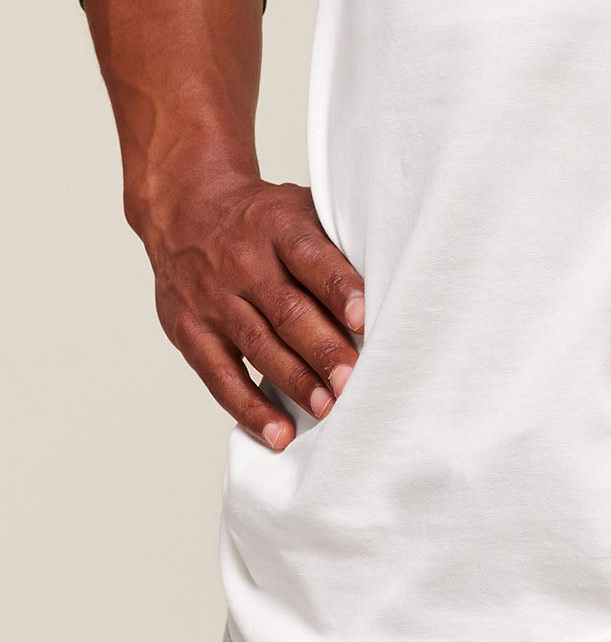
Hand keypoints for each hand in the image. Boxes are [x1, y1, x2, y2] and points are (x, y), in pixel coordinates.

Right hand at [138, 176, 363, 450]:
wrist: (186, 210)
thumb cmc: (263, 219)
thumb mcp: (299, 209)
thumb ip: (336, 244)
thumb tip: (393, 282)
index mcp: (278, 226)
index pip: (311, 258)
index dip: (338, 289)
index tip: (363, 319)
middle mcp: (243, 263)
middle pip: (286, 310)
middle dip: (322, 348)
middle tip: (353, 380)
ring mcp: (213, 300)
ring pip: (257, 345)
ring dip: (294, 381)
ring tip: (327, 408)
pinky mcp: (189, 331)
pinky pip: (220, 376)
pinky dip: (249, 408)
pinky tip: (278, 432)